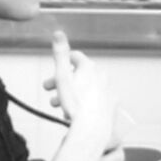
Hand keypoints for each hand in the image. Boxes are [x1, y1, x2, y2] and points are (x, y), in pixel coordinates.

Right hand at [44, 29, 116, 146]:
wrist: (91, 128)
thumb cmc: (75, 104)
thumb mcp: (61, 76)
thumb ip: (60, 54)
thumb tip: (58, 32)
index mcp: (89, 67)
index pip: (75, 57)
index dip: (62, 62)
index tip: (56, 69)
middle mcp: (101, 76)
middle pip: (79, 75)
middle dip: (62, 82)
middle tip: (49, 91)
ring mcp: (107, 91)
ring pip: (86, 88)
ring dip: (71, 94)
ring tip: (59, 105)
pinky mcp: (110, 106)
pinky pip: (94, 101)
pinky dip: (84, 103)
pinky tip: (74, 112)